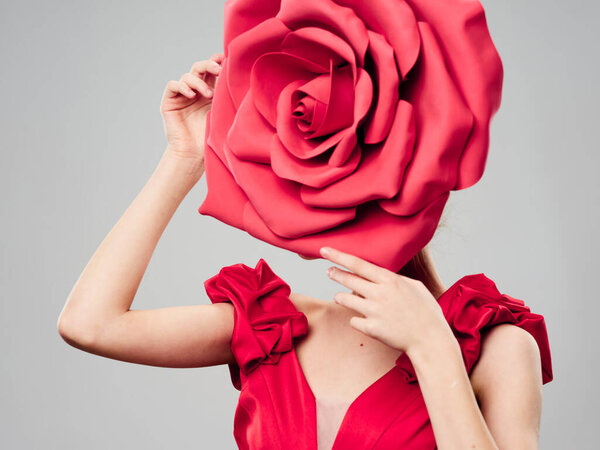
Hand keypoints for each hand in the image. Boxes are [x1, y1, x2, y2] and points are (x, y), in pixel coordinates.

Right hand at [160, 53, 223, 162]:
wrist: (193, 154)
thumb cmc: (211, 138)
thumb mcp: (223, 114)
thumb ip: (227, 97)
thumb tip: (242, 79)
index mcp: (210, 92)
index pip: (212, 70)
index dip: (217, 61)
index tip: (226, 58)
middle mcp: (195, 91)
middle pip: (199, 68)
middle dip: (209, 65)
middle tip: (218, 69)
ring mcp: (182, 95)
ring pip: (188, 76)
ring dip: (199, 82)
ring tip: (208, 95)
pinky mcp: (169, 101)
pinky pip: (173, 85)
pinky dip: (182, 86)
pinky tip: (191, 95)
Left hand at [320, 246, 451, 354]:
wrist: (430, 340)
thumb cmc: (426, 312)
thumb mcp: (415, 287)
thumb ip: (395, 279)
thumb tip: (380, 275)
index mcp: (390, 280)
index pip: (358, 264)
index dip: (339, 256)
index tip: (324, 251)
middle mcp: (379, 294)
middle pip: (348, 280)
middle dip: (335, 274)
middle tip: (328, 271)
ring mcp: (373, 312)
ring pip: (345, 300)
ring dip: (341, 297)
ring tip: (340, 297)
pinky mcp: (371, 329)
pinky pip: (353, 321)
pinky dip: (356, 320)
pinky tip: (363, 320)